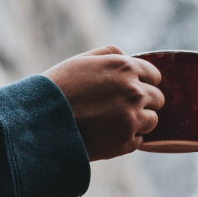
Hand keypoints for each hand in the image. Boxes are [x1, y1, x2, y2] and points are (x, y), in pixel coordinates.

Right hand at [43, 45, 164, 160]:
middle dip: (145, 102)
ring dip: (139, 121)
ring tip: (113, 122)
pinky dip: (127, 138)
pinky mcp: (126, 142)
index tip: (133, 89)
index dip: (145, 82)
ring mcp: (132, 118)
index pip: (154, 76)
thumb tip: (130, 57)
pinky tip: (107, 134)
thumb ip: (111, 54)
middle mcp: (134, 92)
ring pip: (152, 120)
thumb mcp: (82, 60)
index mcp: (125, 68)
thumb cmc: (58, 88)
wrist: (40, 123)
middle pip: (157, 99)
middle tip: (122, 107)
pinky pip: (139, 140)